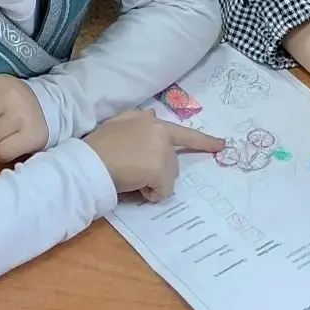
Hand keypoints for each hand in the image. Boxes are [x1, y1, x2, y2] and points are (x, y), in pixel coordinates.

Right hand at [83, 109, 224, 200]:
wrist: (88, 162)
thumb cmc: (97, 147)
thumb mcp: (117, 125)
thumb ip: (138, 121)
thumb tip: (153, 115)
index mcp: (150, 121)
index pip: (182, 131)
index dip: (203, 140)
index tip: (221, 145)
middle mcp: (159, 131)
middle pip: (171, 162)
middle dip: (156, 171)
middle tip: (131, 170)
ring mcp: (161, 150)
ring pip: (168, 178)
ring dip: (152, 182)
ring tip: (129, 176)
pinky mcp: (159, 169)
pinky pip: (162, 191)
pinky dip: (149, 194)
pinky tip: (132, 185)